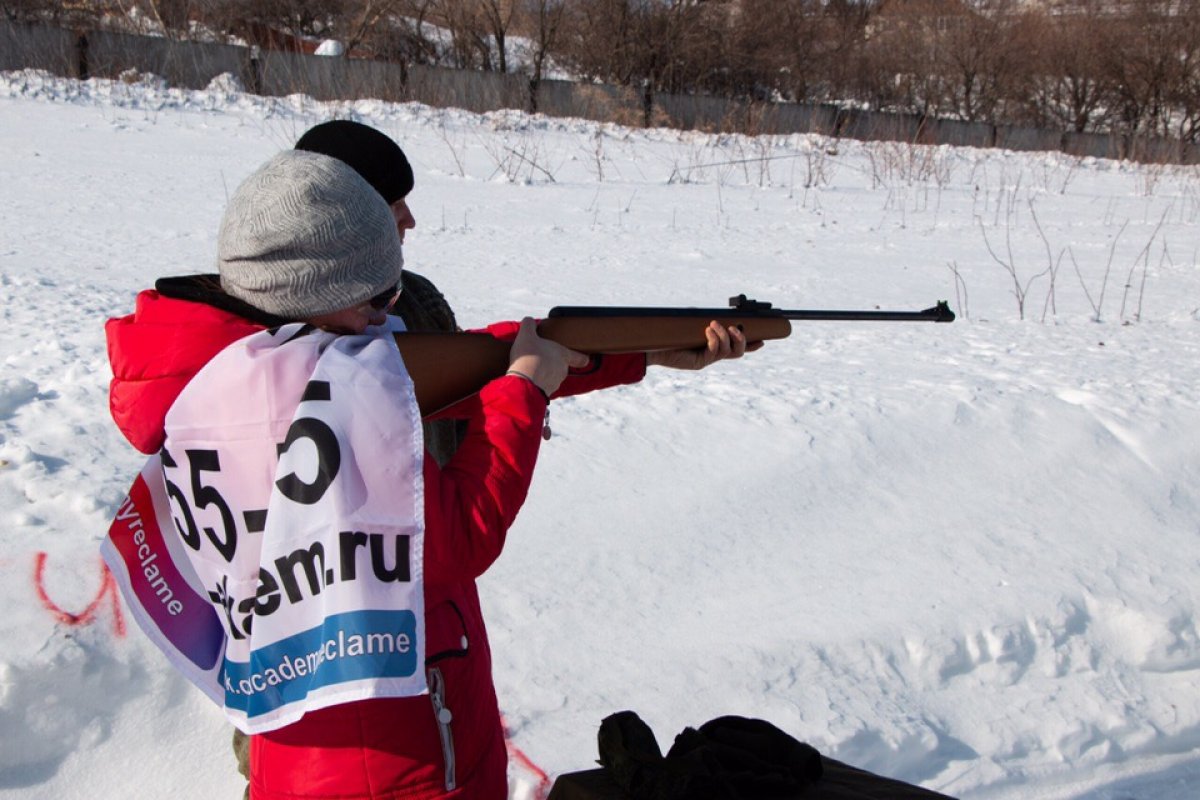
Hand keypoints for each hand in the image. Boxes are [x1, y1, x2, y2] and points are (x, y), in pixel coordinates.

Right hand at [507, 317, 589, 395]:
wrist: (523, 383)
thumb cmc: (529, 356)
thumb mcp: (526, 335)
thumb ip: (528, 326)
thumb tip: (528, 321)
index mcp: (563, 355)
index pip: (580, 358)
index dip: (582, 358)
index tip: (586, 359)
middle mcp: (562, 370)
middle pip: (562, 366)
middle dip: (552, 363)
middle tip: (539, 358)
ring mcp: (555, 383)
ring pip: (551, 377)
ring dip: (543, 374)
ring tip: (529, 369)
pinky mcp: (545, 394)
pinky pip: (542, 387)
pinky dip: (536, 383)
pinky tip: (525, 379)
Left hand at [646, 321, 761, 370]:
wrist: (652, 346)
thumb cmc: (670, 333)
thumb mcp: (692, 323)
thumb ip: (706, 321)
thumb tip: (718, 315)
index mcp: (713, 345)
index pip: (736, 347)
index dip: (751, 345)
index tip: (763, 341)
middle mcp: (712, 354)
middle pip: (738, 352)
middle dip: (743, 340)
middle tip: (736, 328)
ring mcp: (707, 359)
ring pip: (729, 351)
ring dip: (725, 335)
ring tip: (713, 324)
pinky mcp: (700, 362)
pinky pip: (715, 352)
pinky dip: (714, 339)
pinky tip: (707, 331)